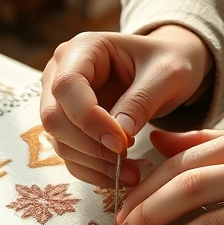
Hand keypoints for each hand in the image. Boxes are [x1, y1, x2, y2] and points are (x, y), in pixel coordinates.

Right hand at [40, 25, 212, 186]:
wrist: (167, 69)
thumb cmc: (169, 62)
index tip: (122, 142)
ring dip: (92, 163)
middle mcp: (61, 72)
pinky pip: (71, 155)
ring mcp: (61, 101)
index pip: (68, 86)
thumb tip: (119, 135)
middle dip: (89, 146)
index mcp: (83, 48)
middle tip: (126, 159)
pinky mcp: (69, 126)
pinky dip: (92, 171)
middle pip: (54, 117)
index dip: (89, 119)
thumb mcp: (167, 75)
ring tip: (130, 171)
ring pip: (59, 141)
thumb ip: (142, 101)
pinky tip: (119, 175)